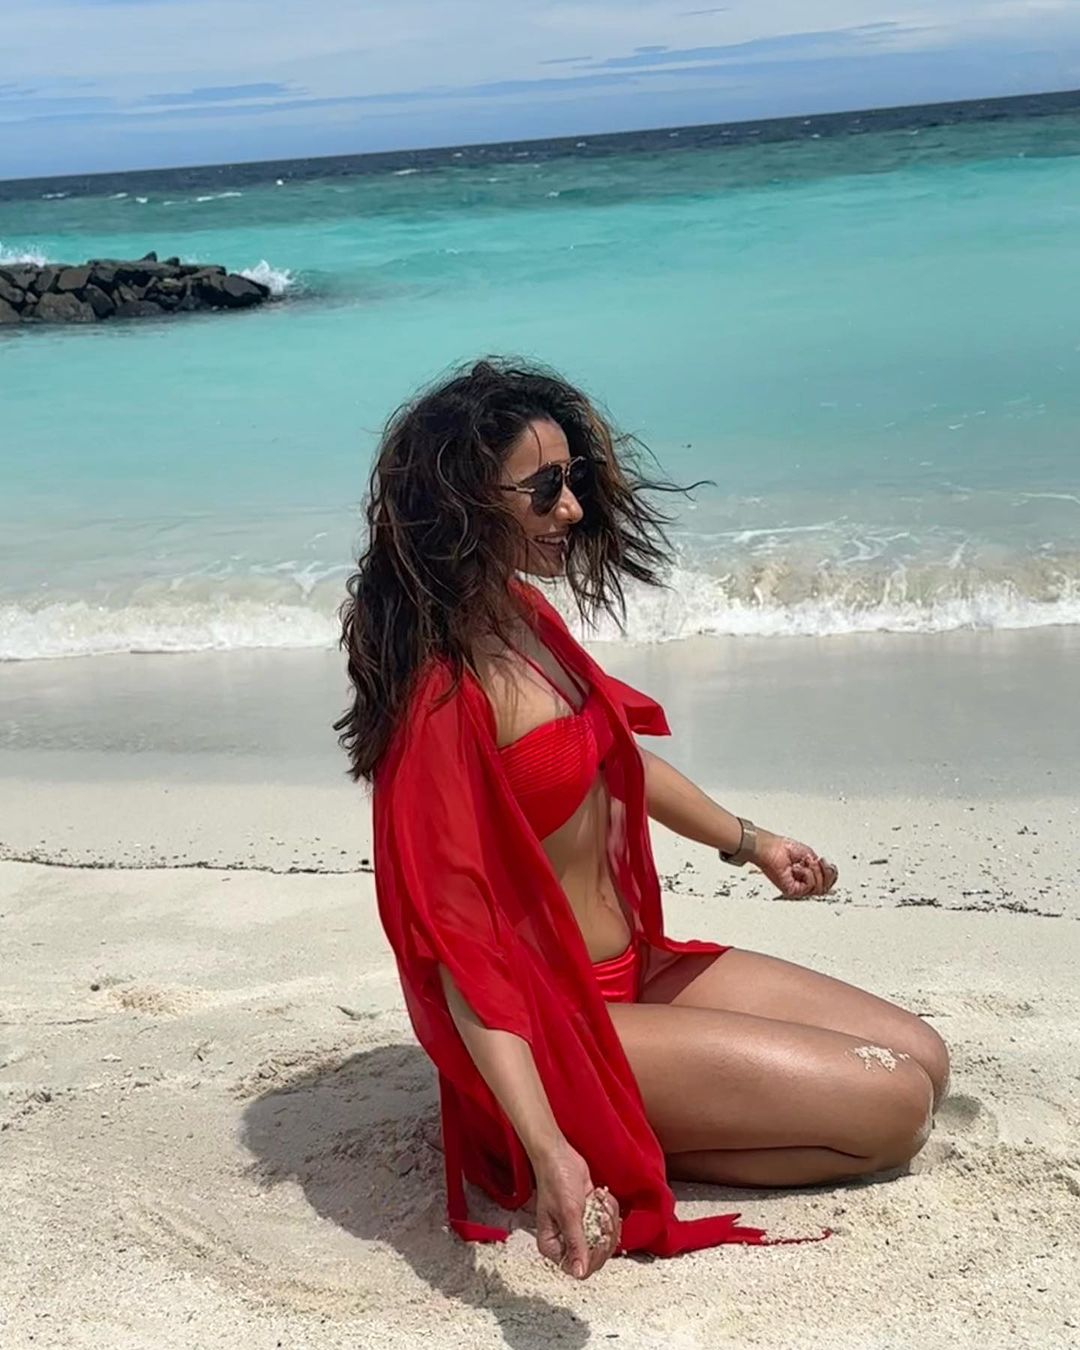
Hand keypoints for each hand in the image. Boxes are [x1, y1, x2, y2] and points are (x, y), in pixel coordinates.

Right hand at [532, 1139, 620, 1279]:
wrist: (560, 1155)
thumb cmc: (556, 1180)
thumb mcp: (568, 1214)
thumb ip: (576, 1244)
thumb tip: (579, 1273)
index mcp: (552, 1246)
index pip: (578, 1268)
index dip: (594, 1256)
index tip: (601, 1236)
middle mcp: (564, 1241)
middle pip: (595, 1256)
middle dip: (605, 1233)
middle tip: (602, 1213)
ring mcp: (578, 1230)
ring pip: (605, 1240)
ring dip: (608, 1218)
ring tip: (600, 1200)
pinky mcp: (589, 1218)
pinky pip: (608, 1224)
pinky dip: (609, 1209)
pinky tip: (599, 1195)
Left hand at [754, 830, 837, 897]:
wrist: (770, 848)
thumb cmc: (784, 848)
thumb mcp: (810, 855)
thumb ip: (820, 867)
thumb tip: (830, 872)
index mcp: (808, 875)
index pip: (828, 882)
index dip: (832, 873)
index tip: (825, 861)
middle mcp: (803, 884)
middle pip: (826, 888)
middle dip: (825, 872)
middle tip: (816, 861)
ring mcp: (798, 888)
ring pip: (819, 888)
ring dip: (815, 872)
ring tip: (805, 862)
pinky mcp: (792, 891)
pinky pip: (809, 887)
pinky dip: (806, 874)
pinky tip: (797, 868)